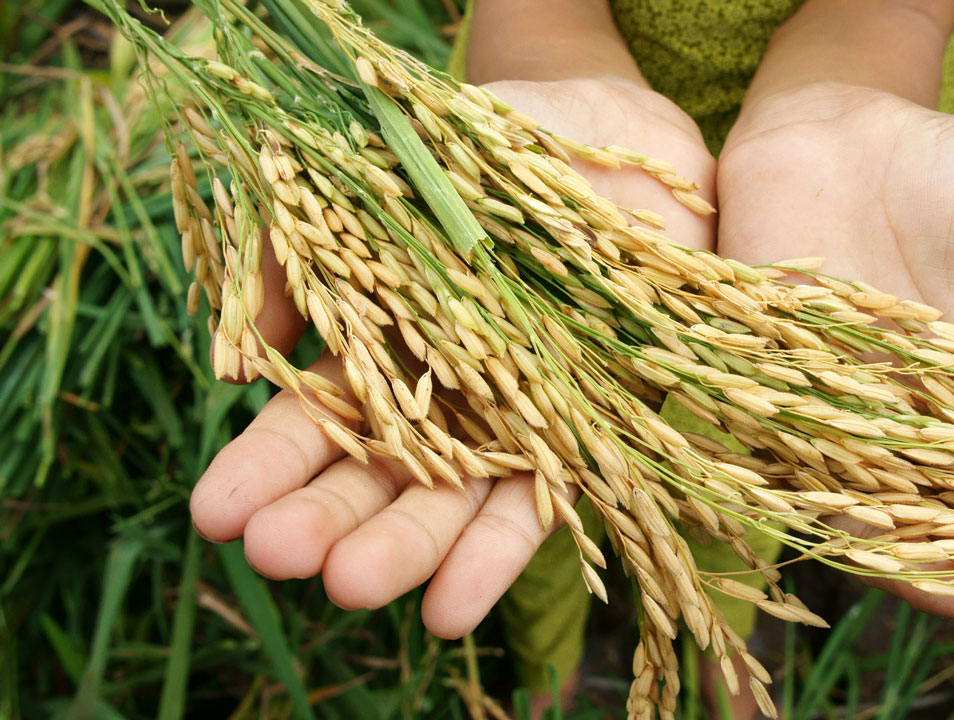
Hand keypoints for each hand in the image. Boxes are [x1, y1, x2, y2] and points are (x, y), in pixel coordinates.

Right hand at [189, 77, 715, 636]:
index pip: (315, 418)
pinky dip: (497, 553)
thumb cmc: (489, 147)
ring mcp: (517, 418)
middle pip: (377, 472)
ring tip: (350, 586)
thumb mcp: (383, 175)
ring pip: (450, 500)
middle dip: (325, 516)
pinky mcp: (588, 432)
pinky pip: (543, 502)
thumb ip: (307, 252)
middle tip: (277, 554)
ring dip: (401, 547)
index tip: (216, 513)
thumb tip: (241, 354)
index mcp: (385, 341)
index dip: (268, 465)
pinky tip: (451, 606)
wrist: (613, 134)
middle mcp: (446, 395)